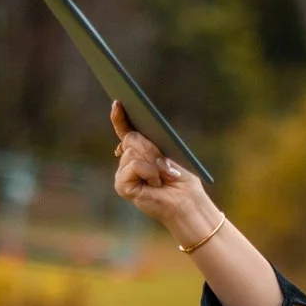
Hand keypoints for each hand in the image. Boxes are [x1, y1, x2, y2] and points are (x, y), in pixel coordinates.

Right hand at [110, 103, 219, 244]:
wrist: (187, 203)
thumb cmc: (180, 181)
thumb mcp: (166, 154)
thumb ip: (148, 145)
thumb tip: (129, 138)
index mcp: (140, 152)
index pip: (125, 131)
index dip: (120, 117)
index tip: (118, 102)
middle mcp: (128, 162)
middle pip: (132, 139)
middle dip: (151, 147)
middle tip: (165, 164)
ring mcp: (123, 173)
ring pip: (133, 151)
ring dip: (153, 163)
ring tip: (162, 178)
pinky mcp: (122, 185)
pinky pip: (134, 165)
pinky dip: (149, 172)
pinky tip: (155, 184)